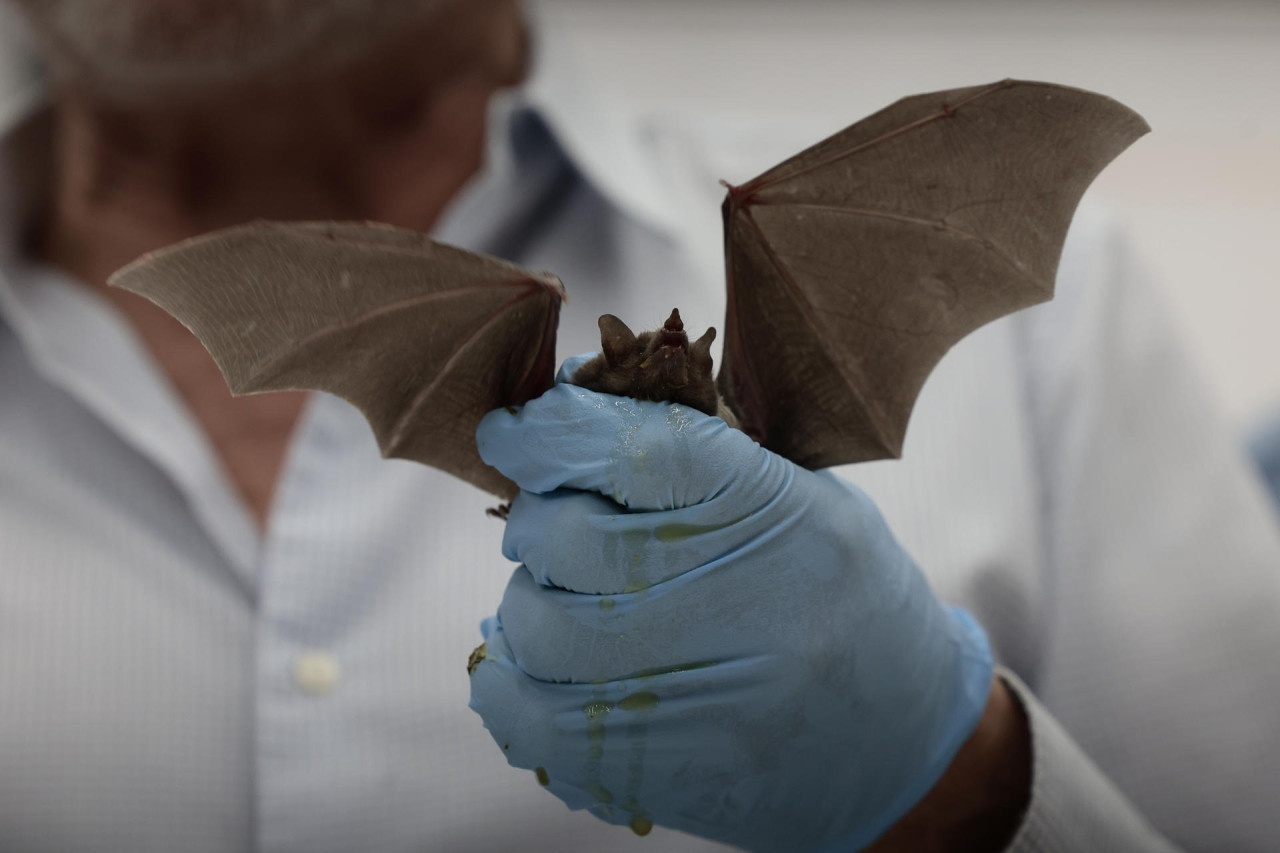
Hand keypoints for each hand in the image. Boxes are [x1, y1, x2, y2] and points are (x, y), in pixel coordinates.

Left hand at [468, 356, 993, 851]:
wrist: (904, 736)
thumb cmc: (835, 592)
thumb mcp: (800, 494)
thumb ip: (696, 449)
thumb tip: (568, 398)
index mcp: (779, 508)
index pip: (643, 447)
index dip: (557, 429)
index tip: (515, 432)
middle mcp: (748, 599)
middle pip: (570, 539)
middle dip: (535, 523)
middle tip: (547, 527)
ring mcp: (710, 695)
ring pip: (542, 630)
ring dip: (524, 605)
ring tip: (553, 600)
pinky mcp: (671, 771)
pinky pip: (536, 724)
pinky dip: (508, 686)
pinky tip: (532, 666)